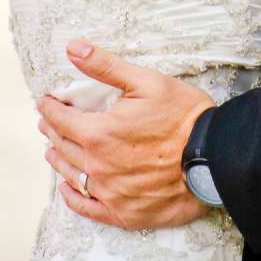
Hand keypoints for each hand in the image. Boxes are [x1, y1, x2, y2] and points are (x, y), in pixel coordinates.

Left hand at [35, 41, 214, 230]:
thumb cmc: (183, 117)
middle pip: (64, 146)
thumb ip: (105, 66)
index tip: (45, 101)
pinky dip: (73, 198)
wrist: (215, 158)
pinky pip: (88, 209)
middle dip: (53, 130)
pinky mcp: (124, 212)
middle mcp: (98, 165)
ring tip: (52, 150)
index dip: (49, 107)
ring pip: (72, 175)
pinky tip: (67, 189)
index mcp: (98, 133)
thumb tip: (73, 48)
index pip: (61, 118)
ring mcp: (110, 192)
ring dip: (59, 160)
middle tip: (49, 122)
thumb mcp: (145, 81)